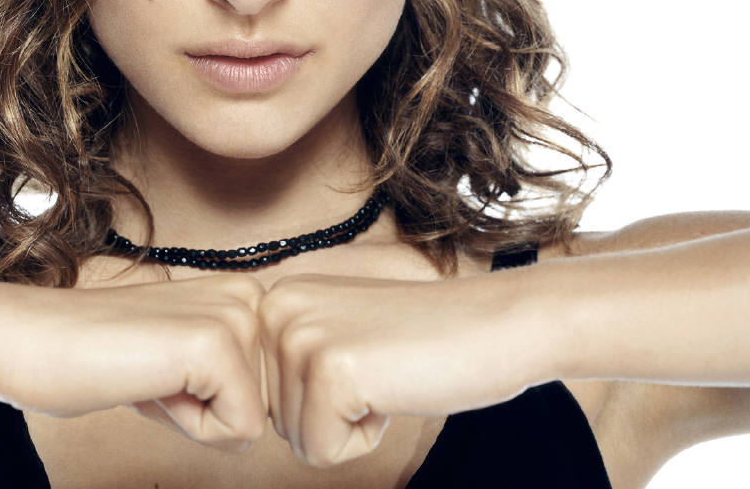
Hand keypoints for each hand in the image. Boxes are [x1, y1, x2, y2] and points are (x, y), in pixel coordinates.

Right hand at [0, 273, 267, 452]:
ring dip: (193, 417)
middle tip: (149, 372)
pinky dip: (187, 426)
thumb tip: (269, 412)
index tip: (160, 369)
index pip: (264, 390)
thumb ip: (229, 370)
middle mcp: (251, 294)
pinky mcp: (216, 345)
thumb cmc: (97, 355)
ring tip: (147, 373)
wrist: (31, 339)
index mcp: (245, 293)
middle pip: (263, 406)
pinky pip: (237, 431)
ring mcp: (236, 315)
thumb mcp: (183, 356)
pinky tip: (148, 383)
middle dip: (205, 410)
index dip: (209, 401)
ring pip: (250, 421)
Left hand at [257, 272, 547, 465]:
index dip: (323, 400)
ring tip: (389, 374)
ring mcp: (300, 337)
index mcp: (277, 299)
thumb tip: (252, 400)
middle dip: (334, 415)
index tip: (366, 360)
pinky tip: (395, 389)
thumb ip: (295, 354)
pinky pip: (322, 451)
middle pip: (276, 419)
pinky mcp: (329, 372)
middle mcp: (277, 309)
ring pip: (298, 438)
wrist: (496, 323)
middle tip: (382, 369)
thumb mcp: (339, 332)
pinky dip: (366, 438)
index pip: (267, 396)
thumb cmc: (427, 340)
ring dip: (352, 424)